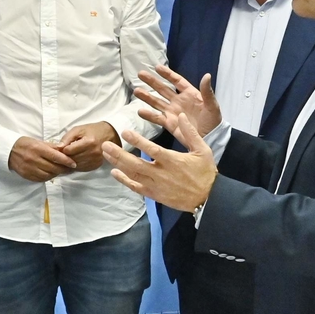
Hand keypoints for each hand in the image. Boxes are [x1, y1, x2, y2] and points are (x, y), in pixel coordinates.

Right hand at [9, 136, 76, 182]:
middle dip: (64, 169)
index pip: (56, 157)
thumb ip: (52, 146)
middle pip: (54, 168)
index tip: (73, 164)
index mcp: (38, 149)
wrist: (8, 151)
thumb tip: (65, 150)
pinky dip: (48, 177)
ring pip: (49, 175)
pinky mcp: (27, 175)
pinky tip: (51, 174)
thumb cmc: (25, 144)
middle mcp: (34, 159)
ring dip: (56, 174)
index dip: (66, 161)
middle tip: (70, 169)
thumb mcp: (38, 141)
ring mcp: (30, 168)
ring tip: (60, 171)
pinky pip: (41, 179)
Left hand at [55, 123, 117, 172]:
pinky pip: (82, 168)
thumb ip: (67, 138)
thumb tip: (58, 147)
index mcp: (89, 142)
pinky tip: (77, 159)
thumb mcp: (78, 129)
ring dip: (70, 162)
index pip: (69, 151)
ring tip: (70, 155)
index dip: (63, 149)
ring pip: (76, 165)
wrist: (109, 135)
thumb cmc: (92, 131)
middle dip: (66, 156)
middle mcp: (93, 153)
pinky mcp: (97, 165)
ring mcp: (96, 161)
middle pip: (72, 159)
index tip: (62, 147)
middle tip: (64, 152)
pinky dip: (77, 165)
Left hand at [101, 112, 217, 212]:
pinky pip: (136, 188)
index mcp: (173, 161)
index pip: (152, 149)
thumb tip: (180, 116)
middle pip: (136, 164)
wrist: (208, 198)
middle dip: (119, 154)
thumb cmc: (205, 172)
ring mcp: (157, 186)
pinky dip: (124, 180)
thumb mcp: (202, 150)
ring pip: (133, 175)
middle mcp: (162, 174)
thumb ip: (190, 132)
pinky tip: (115, 172)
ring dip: (118, 164)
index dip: (137, 141)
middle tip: (105, 145)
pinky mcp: (155, 195)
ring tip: (106, 154)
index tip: (125, 132)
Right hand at [133, 66, 221, 138]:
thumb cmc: (213, 121)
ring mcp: (173, 112)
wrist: (210, 139)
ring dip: (147, 97)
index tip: (157, 67)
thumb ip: (207, 91)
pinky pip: (157, 118)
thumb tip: (207, 75)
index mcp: (190, 94)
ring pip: (157, 102)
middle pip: (163, 89)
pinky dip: (149, 115)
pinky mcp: (169, 124)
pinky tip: (140, 111)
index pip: (176, 81)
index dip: (167, 74)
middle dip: (152, 81)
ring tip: (136, 91)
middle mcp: (179, 101)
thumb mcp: (212, 106)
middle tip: (140, 74)